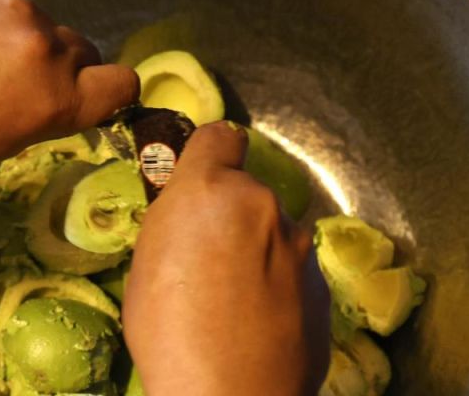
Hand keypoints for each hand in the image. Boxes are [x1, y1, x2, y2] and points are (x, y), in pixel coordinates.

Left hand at [0, 0, 137, 162]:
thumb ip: (42, 117)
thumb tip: (60, 100)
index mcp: (55, 96)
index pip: (124, 84)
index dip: (112, 93)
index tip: (92, 97)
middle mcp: (46, 46)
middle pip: (84, 51)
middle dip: (63, 67)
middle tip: (18, 82)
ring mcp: (17, 6)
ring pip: (40, 25)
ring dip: (20, 39)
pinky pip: (4, 2)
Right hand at [124, 122, 329, 395]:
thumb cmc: (168, 332)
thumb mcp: (145, 265)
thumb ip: (176, 224)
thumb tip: (191, 223)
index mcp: (211, 190)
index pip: (219, 136)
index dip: (209, 156)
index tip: (201, 182)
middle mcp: (263, 205)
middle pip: (246, 193)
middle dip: (231, 217)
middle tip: (208, 261)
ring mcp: (300, 247)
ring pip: (273, 234)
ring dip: (259, 252)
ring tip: (235, 300)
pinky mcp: (323, 287)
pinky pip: (293, 272)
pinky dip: (279, 287)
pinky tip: (259, 323)